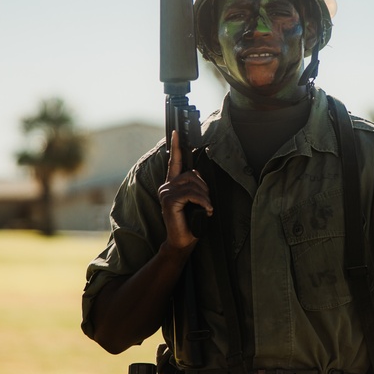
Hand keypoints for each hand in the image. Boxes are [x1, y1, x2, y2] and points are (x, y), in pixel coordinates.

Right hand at [158, 130, 212, 250]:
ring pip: (193, 184)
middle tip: (207, 203)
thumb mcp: (194, 201)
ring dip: (205, 197)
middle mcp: (166, 187)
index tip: (176, 132)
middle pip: (191, 174)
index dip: (176, 146)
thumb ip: (193, 187)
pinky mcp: (169, 201)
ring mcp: (166, 194)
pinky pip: (192, 194)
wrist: (182, 241)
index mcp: (172, 185)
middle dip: (204, 188)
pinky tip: (206, 210)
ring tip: (206, 208)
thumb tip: (199, 175)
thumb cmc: (190, 222)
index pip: (174, 161)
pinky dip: (204, 202)